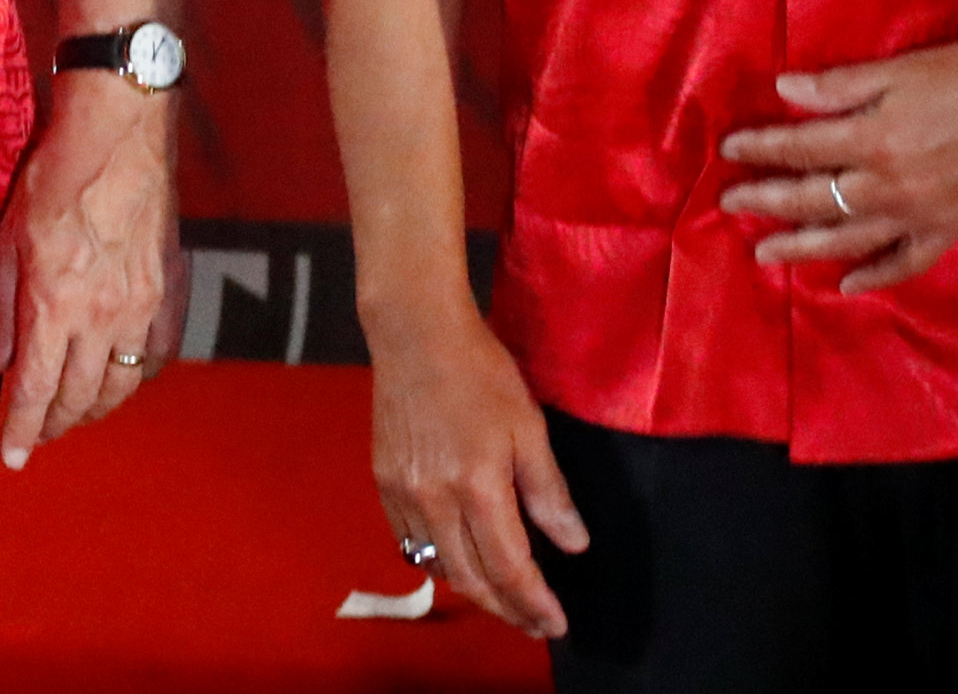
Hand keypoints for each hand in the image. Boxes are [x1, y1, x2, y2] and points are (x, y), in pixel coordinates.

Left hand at [0, 71, 182, 468]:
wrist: (120, 132)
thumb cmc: (53, 175)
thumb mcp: (8, 238)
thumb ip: (3, 308)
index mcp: (54, 304)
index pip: (35, 391)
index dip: (22, 432)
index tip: (14, 459)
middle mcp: (101, 316)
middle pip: (78, 397)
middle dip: (54, 425)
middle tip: (37, 433)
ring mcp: (142, 308)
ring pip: (121, 387)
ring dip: (94, 408)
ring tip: (72, 413)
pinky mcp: (170, 293)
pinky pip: (156, 358)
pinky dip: (136, 380)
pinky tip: (120, 379)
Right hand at [366, 302, 584, 637]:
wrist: (415, 333)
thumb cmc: (480, 372)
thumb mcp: (529, 426)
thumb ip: (548, 491)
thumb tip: (574, 544)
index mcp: (476, 486)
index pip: (509, 567)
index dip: (534, 603)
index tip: (556, 623)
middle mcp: (433, 500)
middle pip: (471, 579)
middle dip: (506, 609)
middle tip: (534, 621)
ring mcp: (402, 493)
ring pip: (438, 565)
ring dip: (474, 589)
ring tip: (502, 597)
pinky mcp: (383, 482)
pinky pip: (410, 541)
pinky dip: (439, 560)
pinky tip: (460, 557)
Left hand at [718, 36, 957, 292]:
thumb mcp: (900, 69)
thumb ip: (839, 86)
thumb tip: (783, 90)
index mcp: (874, 140)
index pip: (800, 148)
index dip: (760, 149)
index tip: (729, 151)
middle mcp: (891, 186)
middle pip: (814, 199)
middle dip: (767, 201)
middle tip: (730, 205)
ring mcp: (920, 215)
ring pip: (849, 239)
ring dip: (803, 247)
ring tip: (766, 253)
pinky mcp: (950, 230)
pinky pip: (905, 263)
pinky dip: (874, 276)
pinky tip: (846, 284)